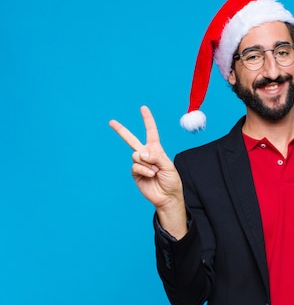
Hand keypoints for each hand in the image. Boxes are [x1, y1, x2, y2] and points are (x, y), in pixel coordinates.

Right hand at [109, 106, 186, 238]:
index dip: (147, 120)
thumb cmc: (171, 180)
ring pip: (136, 155)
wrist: (167, 196)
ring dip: (147, 163)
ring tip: (155, 171)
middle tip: (111, 122)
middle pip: (131, 140)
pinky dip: (144, 170)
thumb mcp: (168, 165)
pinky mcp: (135, 173)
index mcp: (156, 149)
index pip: (151, 132)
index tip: (143, 108)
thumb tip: (140, 153)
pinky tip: (151, 175)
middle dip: (121, 131)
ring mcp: (140, 164)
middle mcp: (146, 154)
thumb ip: (155, 156)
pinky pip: (136, 166)